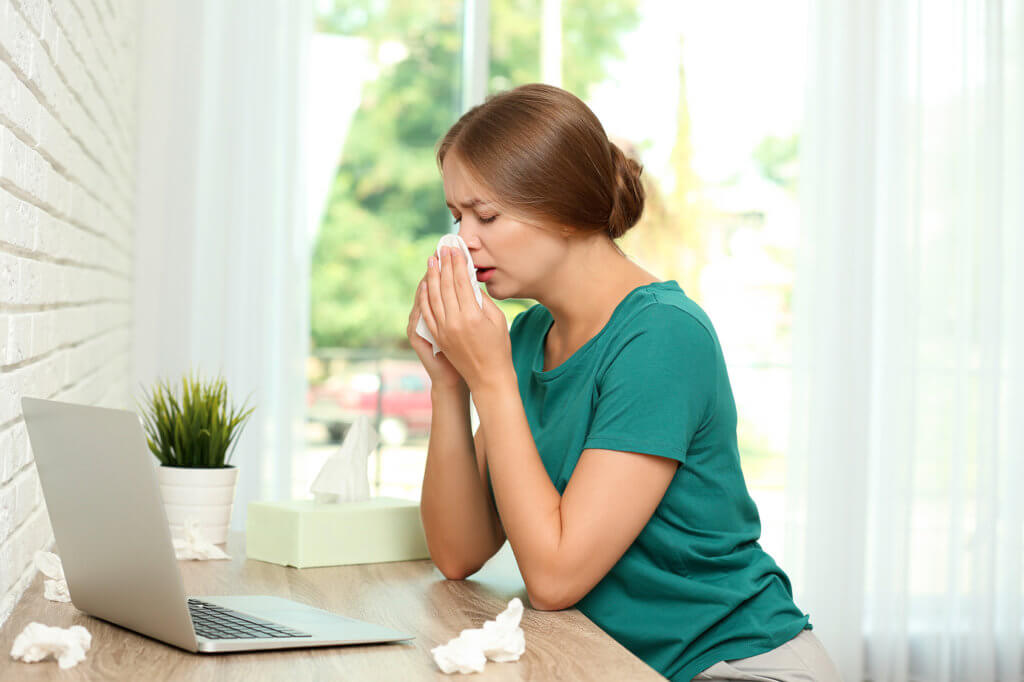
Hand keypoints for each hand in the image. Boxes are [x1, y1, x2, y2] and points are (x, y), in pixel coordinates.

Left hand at [419, 246, 514, 392]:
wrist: (488, 377)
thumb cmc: (499, 348)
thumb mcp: (498, 320)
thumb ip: (483, 300)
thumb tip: (470, 283)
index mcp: (473, 316)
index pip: (461, 282)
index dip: (457, 263)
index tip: (454, 250)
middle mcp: (455, 321)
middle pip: (445, 286)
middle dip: (443, 265)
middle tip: (441, 249)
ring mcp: (444, 330)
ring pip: (433, 297)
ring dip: (430, 277)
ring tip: (431, 261)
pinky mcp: (438, 337)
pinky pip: (427, 312)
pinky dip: (424, 297)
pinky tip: (424, 285)